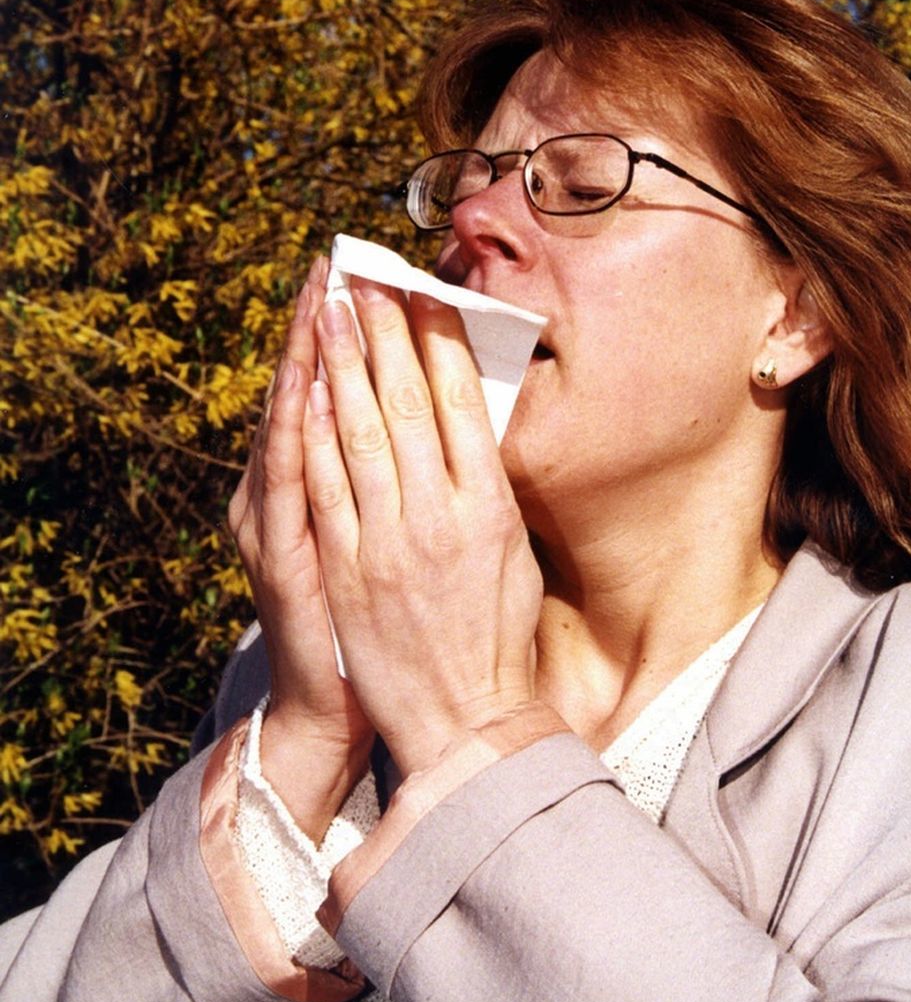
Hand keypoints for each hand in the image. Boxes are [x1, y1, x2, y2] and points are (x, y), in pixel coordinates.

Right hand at [228, 258, 373, 838]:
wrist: (387, 710)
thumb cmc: (402, 629)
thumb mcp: (387, 550)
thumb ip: (394, 486)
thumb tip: (430, 417)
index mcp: (316, 496)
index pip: (327, 399)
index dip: (336, 340)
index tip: (351, 282)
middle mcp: (291, 504)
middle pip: (307, 399)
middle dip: (323, 331)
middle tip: (334, 265)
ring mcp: (292, 531)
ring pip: (297, 430)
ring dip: (311, 363)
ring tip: (321, 301)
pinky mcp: (302, 562)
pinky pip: (301, 488)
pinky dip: (303, 435)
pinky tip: (307, 388)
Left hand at [302, 279, 542, 776]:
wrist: (465, 721)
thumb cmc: (498, 638)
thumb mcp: (515, 556)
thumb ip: (491, 490)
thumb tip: (473, 426)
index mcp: (491, 507)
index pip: (462, 403)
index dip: (438, 340)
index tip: (423, 295)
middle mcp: (441, 514)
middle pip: (406, 404)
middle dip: (382, 333)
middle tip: (365, 279)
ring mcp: (388, 541)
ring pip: (359, 433)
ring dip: (341, 365)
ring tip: (330, 311)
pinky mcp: (346, 568)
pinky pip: (325, 487)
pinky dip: (312, 432)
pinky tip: (304, 390)